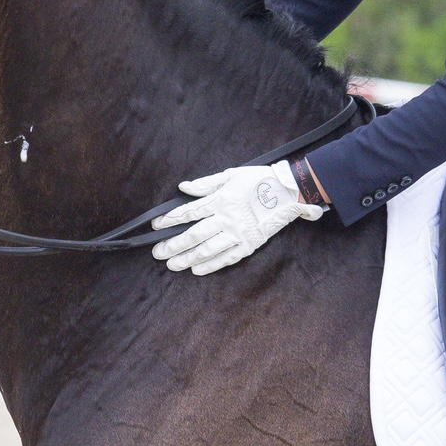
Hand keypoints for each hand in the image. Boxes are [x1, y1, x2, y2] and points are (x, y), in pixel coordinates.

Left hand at [150, 161, 324, 274]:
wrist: (289, 193)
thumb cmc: (260, 180)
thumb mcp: (231, 175)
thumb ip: (206, 184)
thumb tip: (184, 188)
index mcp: (221, 200)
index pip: (189, 212)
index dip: (170, 220)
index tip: (156, 226)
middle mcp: (227, 219)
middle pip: (194, 235)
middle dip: (173, 245)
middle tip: (157, 253)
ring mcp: (238, 234)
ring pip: (207, 250)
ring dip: (187, 258)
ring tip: (172, 265)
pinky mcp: (249, 245)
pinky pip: (226, 258)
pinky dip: (210, 266)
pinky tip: (196, 270)